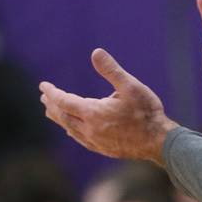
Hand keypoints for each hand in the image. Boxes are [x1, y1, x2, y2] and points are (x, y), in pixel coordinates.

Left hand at [39, 48, 177, 163]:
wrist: (159, 141)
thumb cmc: (146, 112)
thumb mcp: (131, 86)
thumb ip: (111, 70)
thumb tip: (95, 52)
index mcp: (93, 113)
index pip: (64, 101)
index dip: (52, 92)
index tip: (43, 85)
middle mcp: (90, 129)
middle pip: (63, 116)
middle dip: (52, 105)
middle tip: (44, 97)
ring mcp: (95, 141)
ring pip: (70, 129)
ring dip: (59, 118)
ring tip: (52, 111)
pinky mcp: (102, 149)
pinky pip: (79, 138)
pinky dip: (71, 129)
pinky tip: (72, 129)